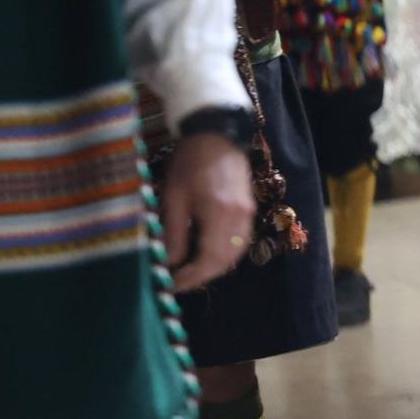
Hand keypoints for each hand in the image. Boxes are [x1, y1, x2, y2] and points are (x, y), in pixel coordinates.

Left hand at [160, 132, 255, 292]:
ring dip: (214, 266)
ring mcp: (248, 213)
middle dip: (202, 276)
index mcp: (219, 214)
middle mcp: (239, 218)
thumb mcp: (173, 196)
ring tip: (191, 269)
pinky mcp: (249, 209)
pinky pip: (240, 241)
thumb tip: (170, 263)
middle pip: (225, 261)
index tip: (172, 285)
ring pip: (235, 254)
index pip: (209, 260)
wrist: (216, 134)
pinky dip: (224, 253)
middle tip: (179, 280)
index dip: (191, 278)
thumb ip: (173, 232)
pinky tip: (207, 252)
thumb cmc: (189, 162)